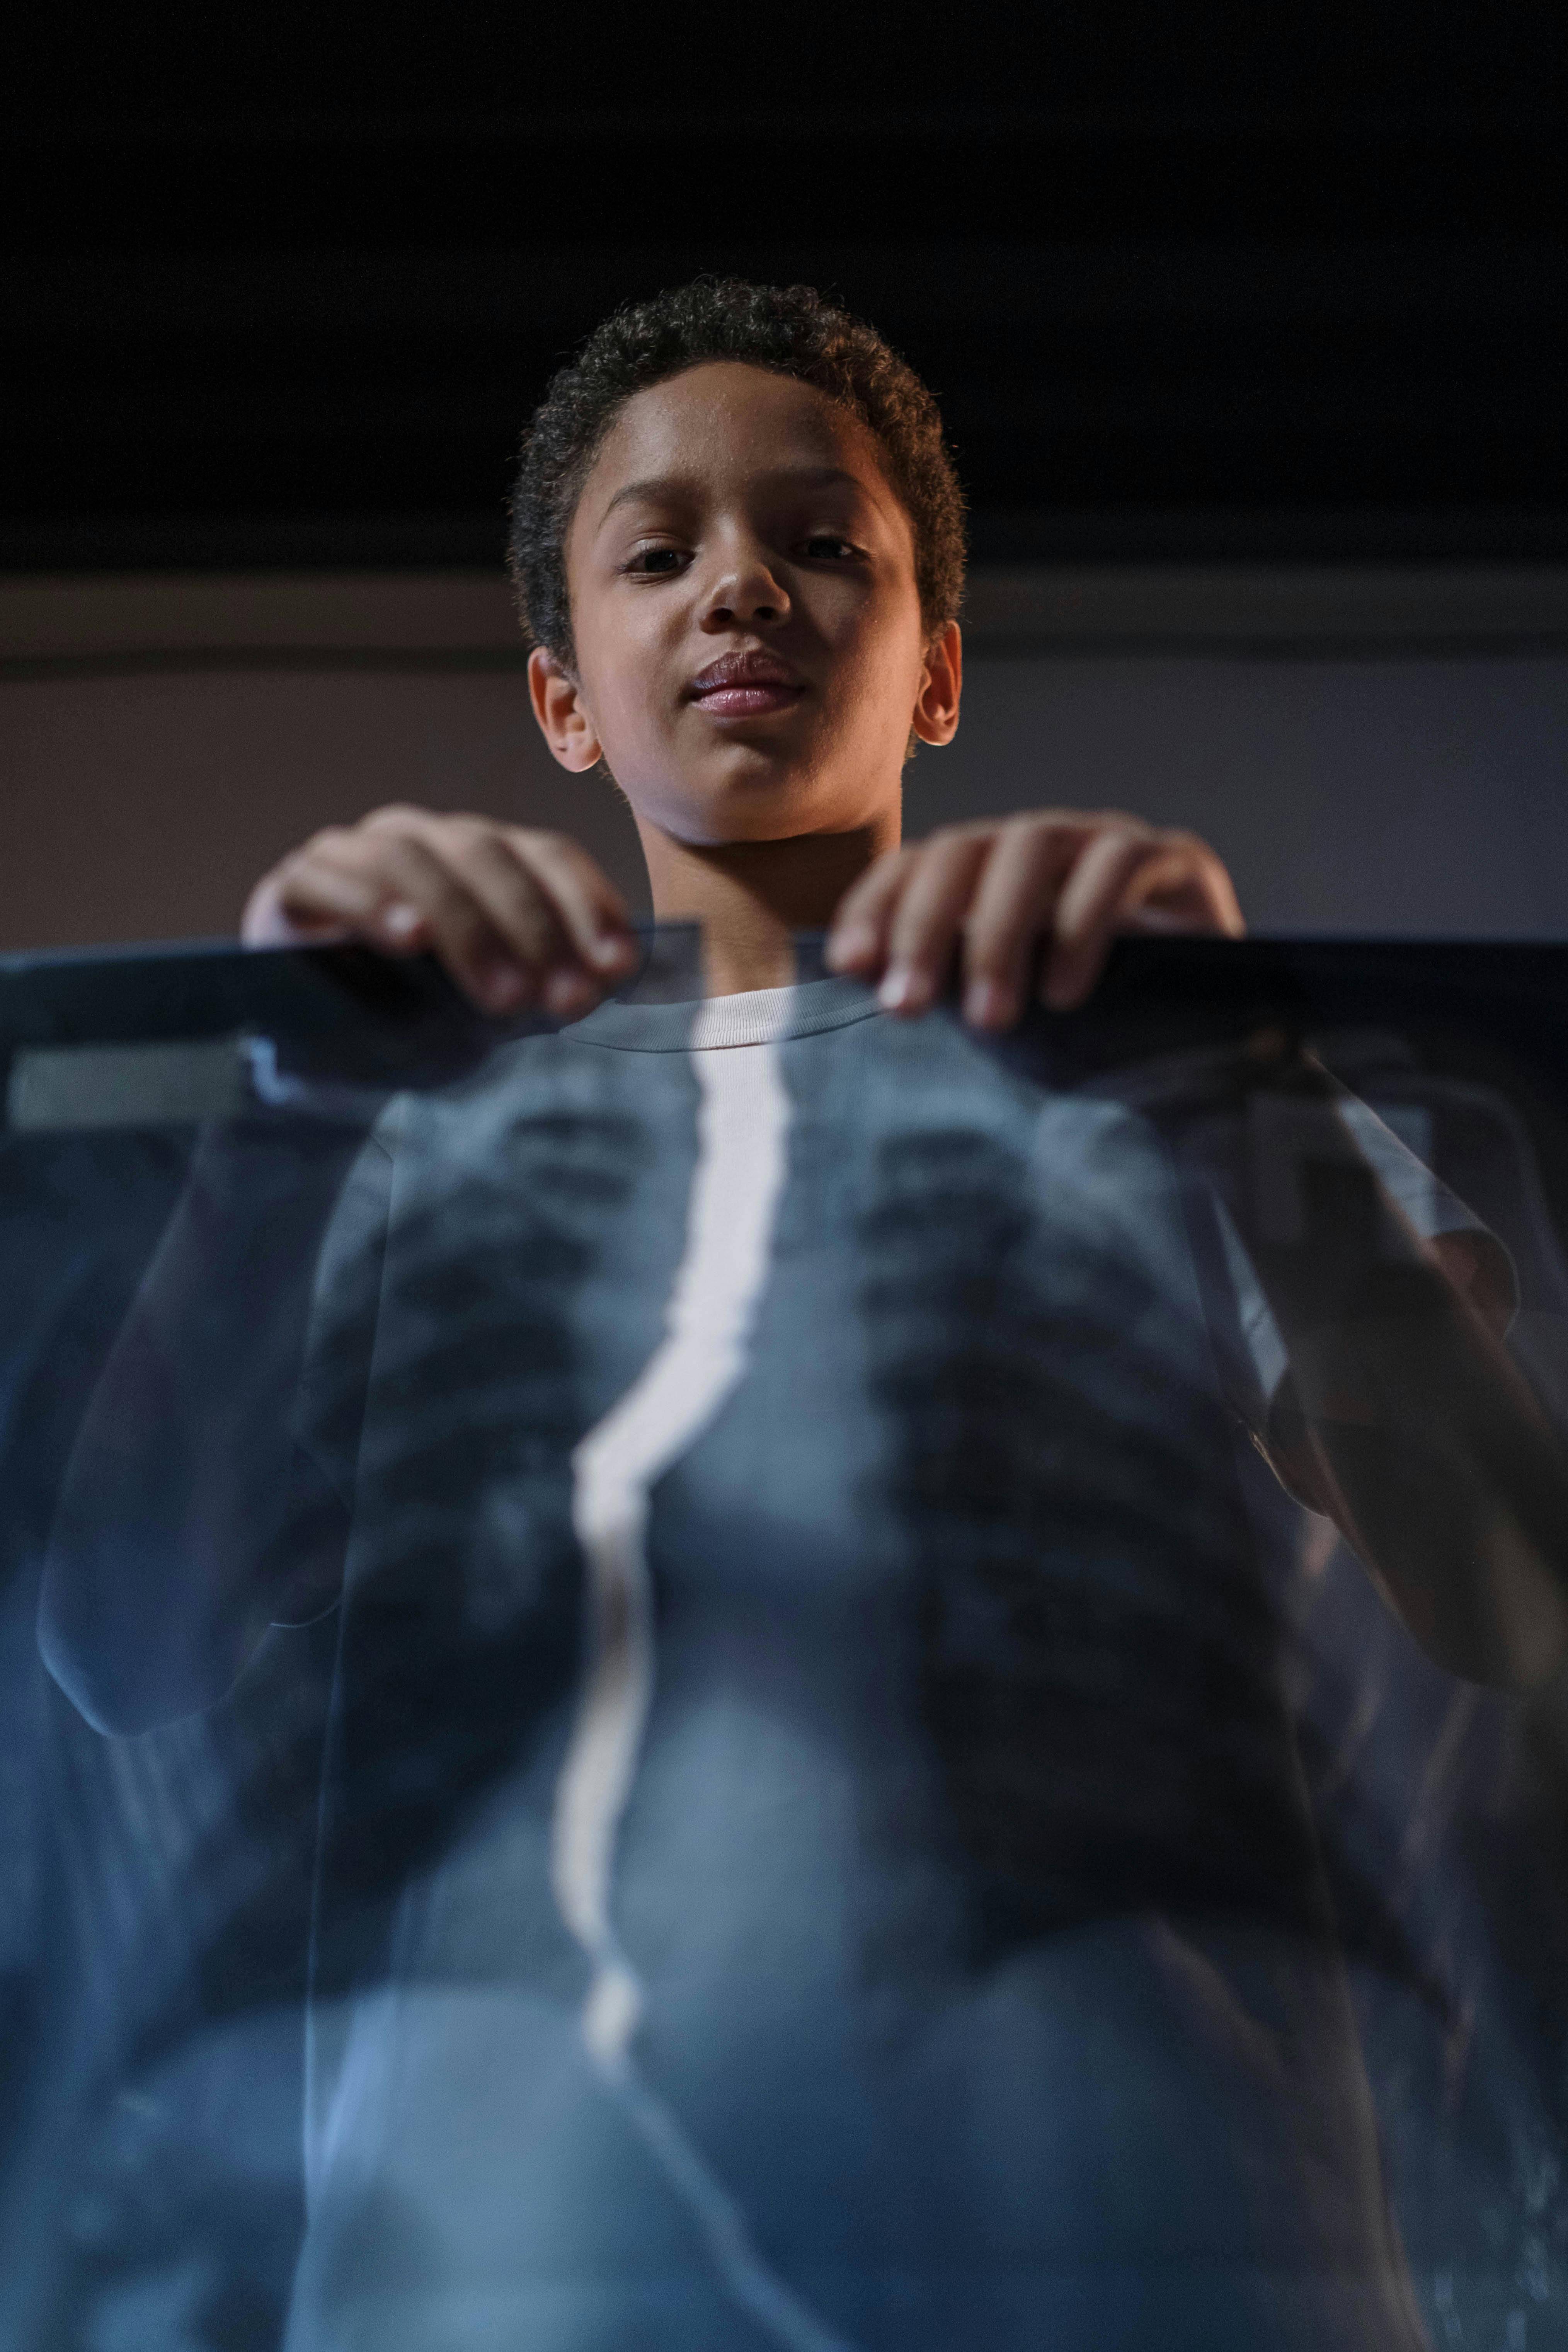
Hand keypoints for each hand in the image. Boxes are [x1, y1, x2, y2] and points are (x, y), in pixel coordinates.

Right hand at [241, 805, 636, 1016]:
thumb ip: (544, 980)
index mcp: (479, 854)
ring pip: (413, 862)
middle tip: (565, 1001)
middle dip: (536, 929)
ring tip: (504, 994)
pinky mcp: (293, 886)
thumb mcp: (494, 1001)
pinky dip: (373, 905)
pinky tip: (409, 940)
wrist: (321, 1054)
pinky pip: (331, 880)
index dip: (587, 904)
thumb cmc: (419, 1018)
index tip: (619, 967)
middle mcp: (419, 837)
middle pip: (487, 855)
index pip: (545, 854)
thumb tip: (613, 978)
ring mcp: (351, 853)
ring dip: (468, 929)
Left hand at [825, 809, 1243, 1024]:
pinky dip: (1084, 923)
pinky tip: (1067, 992)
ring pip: (1032, 846)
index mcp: (987, 871)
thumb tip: (869, 1013)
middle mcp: (1037, 846)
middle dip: (926, 926)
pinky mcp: (1169, 858)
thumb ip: (952, 999)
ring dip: (1000, 931)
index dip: (874, 907)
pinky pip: (1118, 864)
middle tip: (906, 1007)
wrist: (1215, 1017)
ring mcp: (1102, 840)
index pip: (915, 864)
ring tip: (991, 1018)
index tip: (848, 967)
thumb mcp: (1012, 1008)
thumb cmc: (1097, 1019)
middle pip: (963, 849)